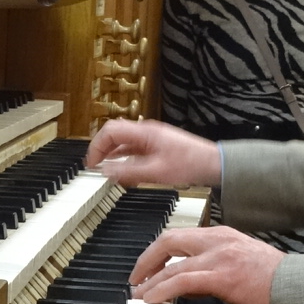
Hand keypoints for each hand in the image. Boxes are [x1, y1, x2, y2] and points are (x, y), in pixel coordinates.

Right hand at [86, 119, 220, 187]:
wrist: (212, 164)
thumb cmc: (190, 164)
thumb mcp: (155, 172)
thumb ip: (128, 172)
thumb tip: (106, 172)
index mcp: (143, 132)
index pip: (109, 131)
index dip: (96, 146)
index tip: (91, 164)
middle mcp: (145, 131)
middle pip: (114, 134)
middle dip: (101, 150)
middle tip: (94, 167)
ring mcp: (151, 138)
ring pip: (123, 142)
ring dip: (112, 154)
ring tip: (104, 170)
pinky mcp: (156, 145)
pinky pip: (133, 148)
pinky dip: (123, 158)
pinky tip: (122, 170)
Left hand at [129, 226, 283, 303]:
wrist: (298, 288)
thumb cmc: (276, 281)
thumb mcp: (242, 262)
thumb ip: (214, 267)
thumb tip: (188, 284)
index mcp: (223, 235)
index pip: (181, 235)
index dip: (158, 251)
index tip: (148, 266)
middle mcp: (218, 240)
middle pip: (169, 240)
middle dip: (146, 260)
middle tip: (136, 278)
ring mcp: (220, 258)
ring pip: (172, 264)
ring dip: (151, 281)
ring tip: (140, 295)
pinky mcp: (222, 277)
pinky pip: (182, 281)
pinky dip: (163, 290)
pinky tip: (153, 299)